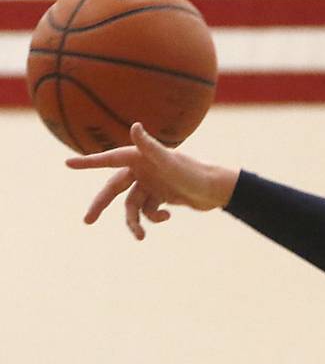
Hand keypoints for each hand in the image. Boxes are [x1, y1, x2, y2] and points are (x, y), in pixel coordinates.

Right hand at [66, 122, 238, 240]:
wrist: (217, 191)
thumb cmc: (195, 173)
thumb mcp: (170, 163)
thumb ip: (151, 147)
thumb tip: (135, 126)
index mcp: (139, 158)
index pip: (109, 160)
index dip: (89, 163)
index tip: (67, 164)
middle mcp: (142, 169)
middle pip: (114, 189)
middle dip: (101, 205)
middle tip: (87, 221)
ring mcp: (150, 184)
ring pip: (132, 206)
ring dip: (135, 222)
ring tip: (140, 236)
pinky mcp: (160, 197)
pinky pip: (148, 211)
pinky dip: (154, 218)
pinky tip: (167, 217)